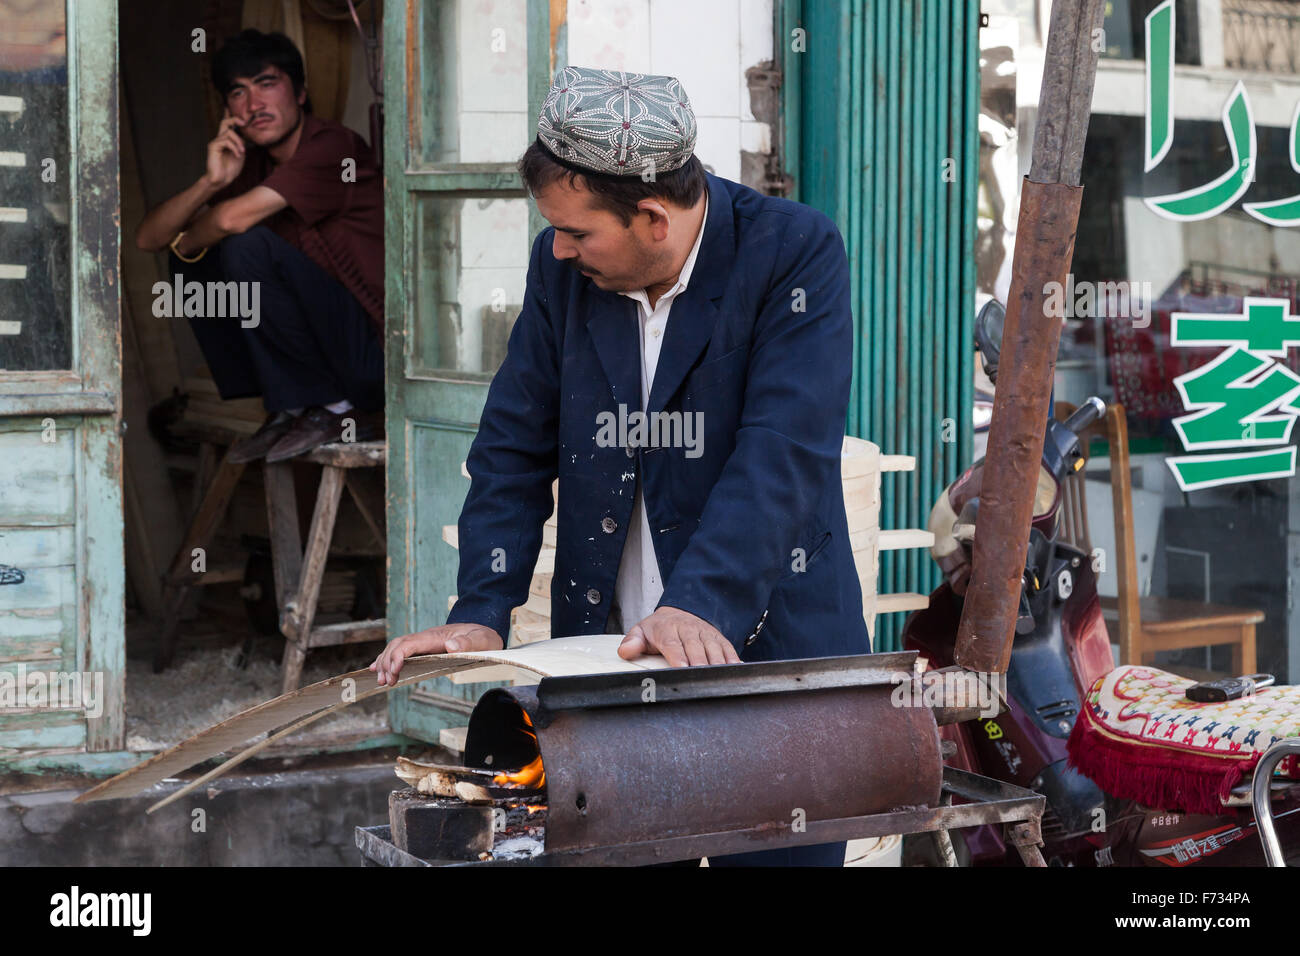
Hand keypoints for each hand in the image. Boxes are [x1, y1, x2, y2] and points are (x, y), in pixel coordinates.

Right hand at [205, 109, 246, 189]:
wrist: (221, 180)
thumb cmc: (230, 170)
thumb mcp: (240, 155)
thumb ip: (241, 144)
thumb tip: (245, 136)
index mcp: (226, 140)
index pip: (227, 125)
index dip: (228, 114)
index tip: (229, 105)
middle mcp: (219, 139)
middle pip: (225, 122)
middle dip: (235, 119)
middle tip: (244, 122)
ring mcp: (215, 142)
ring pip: (229, 132)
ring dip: (239, 142)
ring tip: (242, 151)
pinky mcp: (213, 146)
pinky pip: (226, 141)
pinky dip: (234, 147)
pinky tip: (238, 155)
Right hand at [369, 623, 503, 685]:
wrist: (483, 631)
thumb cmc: (483, 636)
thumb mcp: (482, 639)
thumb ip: (468, 642)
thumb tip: (451, 646)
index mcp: (436, 636)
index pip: (410, 643)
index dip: (398, 656)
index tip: (394, 672)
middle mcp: (426, 637)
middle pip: (398, 645)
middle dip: (387, 662)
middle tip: (386, 682)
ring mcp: (423, 642)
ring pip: (396, 648)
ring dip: (385, 663)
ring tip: (381, 681)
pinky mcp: (424, 649)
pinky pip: (402, 652)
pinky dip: (388, 660)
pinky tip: (378, 670)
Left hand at [618, 605, 741, 666]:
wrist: (679, 612)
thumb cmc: (659, 629)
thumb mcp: (641, 631)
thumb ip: (632, 642)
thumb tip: (625, 651)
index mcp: (667, 629)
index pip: (673, 644)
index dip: (678, 657)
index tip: (681, 669)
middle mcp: (688, 630)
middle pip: (696, 648)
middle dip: (699, 663)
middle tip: (701, 678)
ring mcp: (706, 634)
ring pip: (714, 649)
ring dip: (718, 664)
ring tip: (720, 679)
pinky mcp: (719, 638)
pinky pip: (728, 649)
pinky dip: (733, 660)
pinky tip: (737, 672)